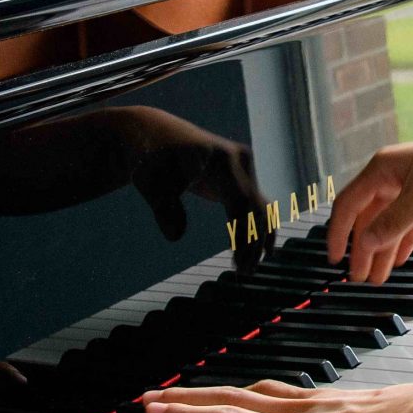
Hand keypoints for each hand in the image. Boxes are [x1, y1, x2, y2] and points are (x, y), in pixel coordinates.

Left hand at [124, 114, 270, 271]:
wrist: (154, 137)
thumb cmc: (151, 161)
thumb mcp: (151, 183)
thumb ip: (163, 208)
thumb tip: (175, 236)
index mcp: (222, 160)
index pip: (241, 202)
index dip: (244, 235)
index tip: (239, 264)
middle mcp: (239, 161)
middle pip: (256, 207)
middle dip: (253, 242)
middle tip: (244, 274)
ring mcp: (243, 168)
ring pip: (261, 207)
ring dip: (259, 238)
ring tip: (248, 269)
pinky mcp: (240, 176)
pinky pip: (255, 204)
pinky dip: (256, 227)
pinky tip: (257, 252)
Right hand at [325, 116, 412, 282]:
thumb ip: (393, 222)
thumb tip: (366, 242)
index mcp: (383, 168)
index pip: (349, 203)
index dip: (339, 232)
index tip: (334, 258)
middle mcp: (395, 177)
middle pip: (369, 217)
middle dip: (363, 247)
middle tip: (358, 276)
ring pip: (390, 224)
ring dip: (382, 250)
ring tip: (375, 277)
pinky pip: (410, 224)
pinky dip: (402, 242)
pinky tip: (396, 260)